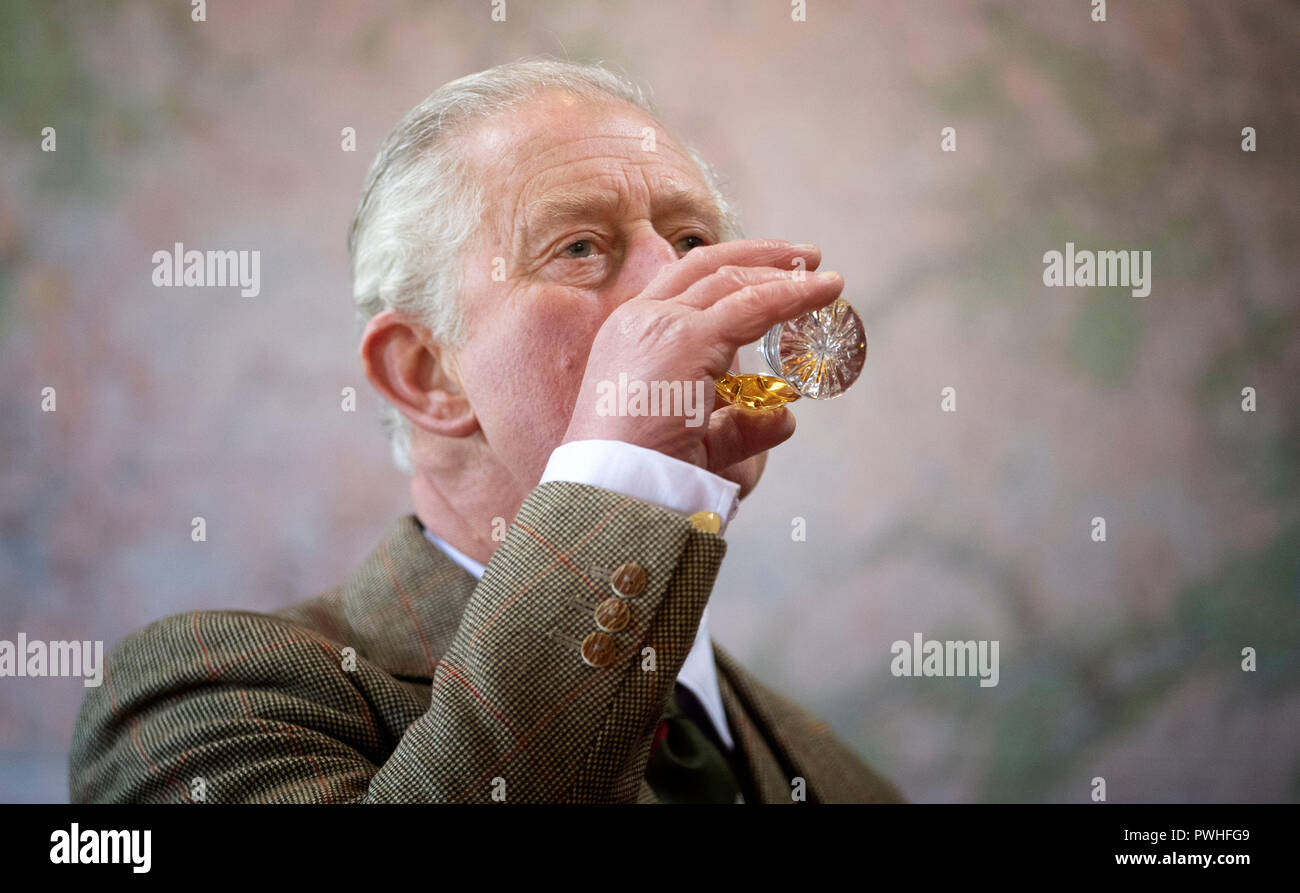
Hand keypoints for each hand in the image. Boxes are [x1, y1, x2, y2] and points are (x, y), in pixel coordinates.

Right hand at [560, 239, 843, 495]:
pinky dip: (792, 295)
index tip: (773, 271)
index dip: (731, 269)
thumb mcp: (700, 442)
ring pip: (730, 282)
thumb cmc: (647, 477)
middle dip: (759, 257)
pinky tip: (823, 292)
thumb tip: (786, 415)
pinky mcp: (685, 340)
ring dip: (782, 274)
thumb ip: (738, 425)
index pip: (683, 284)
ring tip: (825, 277)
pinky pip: (752, 306)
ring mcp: (659, 325)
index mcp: (629, 336)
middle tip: (807, 258)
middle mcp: (639, 320)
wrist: (615, 494)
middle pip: (705, 267)